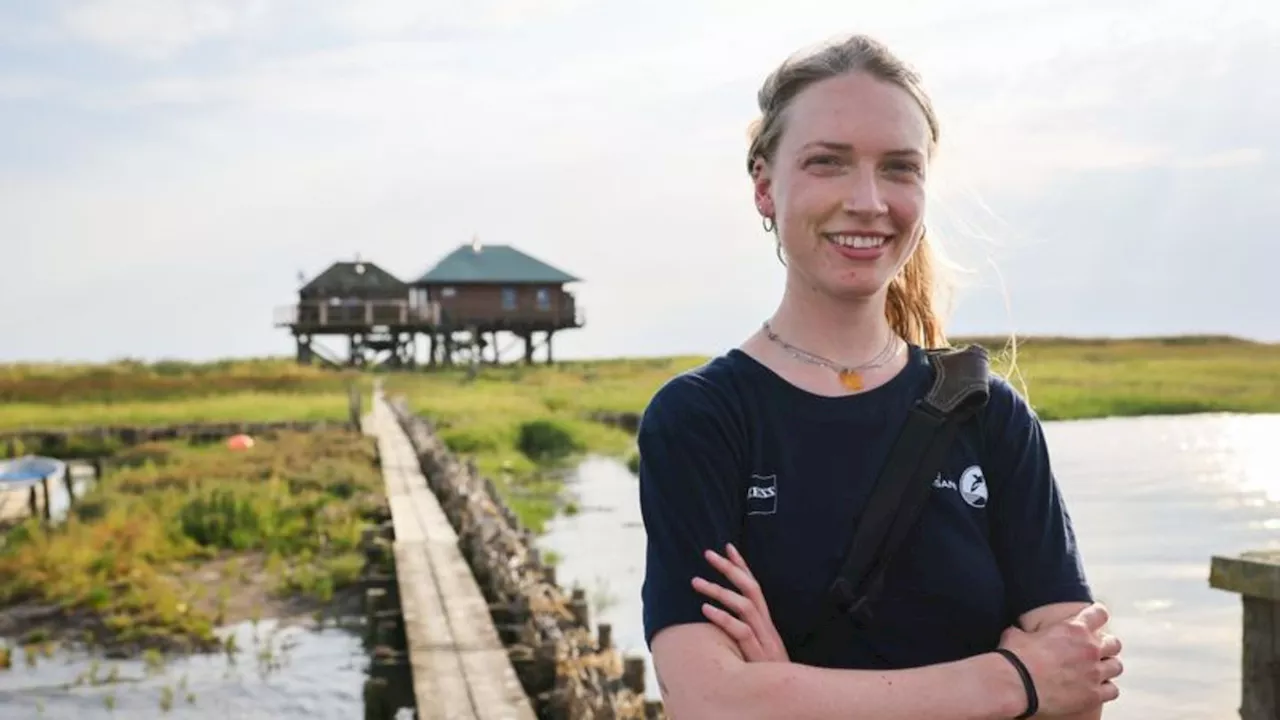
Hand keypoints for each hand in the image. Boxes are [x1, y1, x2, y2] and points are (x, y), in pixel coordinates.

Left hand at [690, 543, 788, 662]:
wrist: (787, 697)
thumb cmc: (768, 673)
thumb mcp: (759, 648)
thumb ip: (746, 631)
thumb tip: (722, 615)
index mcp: (766, 622)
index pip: (755, 586)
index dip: (742, 566)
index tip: (728, 547)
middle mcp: (767, 626)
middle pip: (751, 589)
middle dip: (729, 568)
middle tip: (707, 553)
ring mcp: (764, 639)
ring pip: (745, 606)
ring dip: (719, 591)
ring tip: (696, 582)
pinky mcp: (758, 655)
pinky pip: (740, 632)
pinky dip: (723, 619)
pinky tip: (705, 610)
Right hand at [997, 602, 1122, 716]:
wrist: (1017, 684)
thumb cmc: (1015, 657)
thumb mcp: (1017, 634)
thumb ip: (1026, 631)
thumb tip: (1018, 631)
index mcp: (1073, 629)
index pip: (1099, 614)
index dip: (1097, 615)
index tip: (1095, 619)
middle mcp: (1090, 649)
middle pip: (1114, 643)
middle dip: (1106, 646)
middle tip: (1095, 651)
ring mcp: (1094, 672)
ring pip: (1116, 667)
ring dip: (1108, 668)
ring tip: (1098, 671)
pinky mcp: (1093, 695)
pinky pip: (1112, 690)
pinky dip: (1106, 689)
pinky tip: (1096, 689)